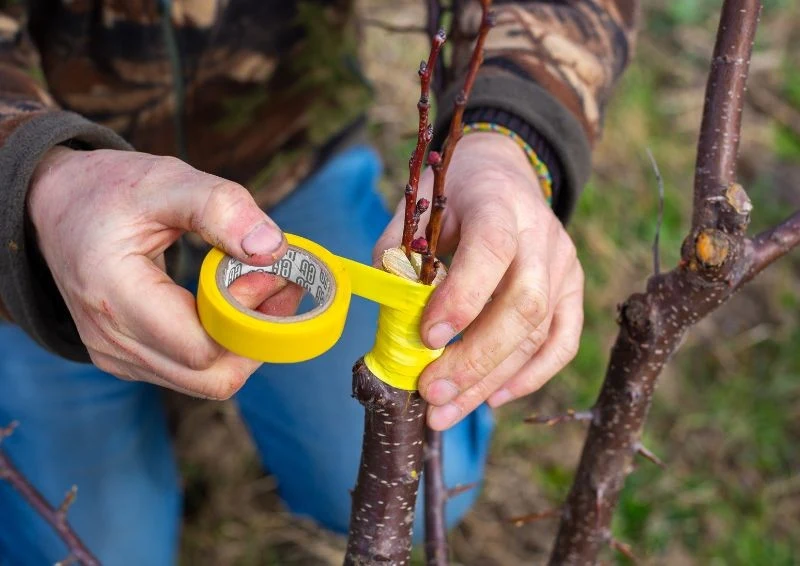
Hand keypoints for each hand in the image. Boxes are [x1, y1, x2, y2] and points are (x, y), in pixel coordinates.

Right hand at [28, 147, 302, 398]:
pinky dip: (223, 346)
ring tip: (259, 285)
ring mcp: (117, 356)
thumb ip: (220, 207)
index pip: (201, 348)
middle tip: (276, 283)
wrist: (58, 206)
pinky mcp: (129, 360)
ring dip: (244, 342)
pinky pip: (192, 373)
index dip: (247, 317)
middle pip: (211, 378)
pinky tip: (234, 301)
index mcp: (114, 293)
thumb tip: (273, 250)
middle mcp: (110, 339)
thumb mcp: (166, 181)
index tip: (268, 271)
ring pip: (207, 381)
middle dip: (256, 336)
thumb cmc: (111, 191)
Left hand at [375, 133, 583, 429]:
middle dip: (475, 358)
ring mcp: (564, 264)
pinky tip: (493, 398)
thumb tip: (394, 320)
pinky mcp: (573, 290)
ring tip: (444, 412)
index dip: (462, 296)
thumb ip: (400, 257)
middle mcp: (541, 234)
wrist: (503, 176)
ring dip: (490, 380)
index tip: (427, 336)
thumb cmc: (452, 196)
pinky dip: (529, 377)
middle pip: (524, 305)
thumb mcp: (416, 209)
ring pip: (539, 333)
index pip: (491, 249)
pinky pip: (562, 343)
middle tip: (430, 392)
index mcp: (498, 202)